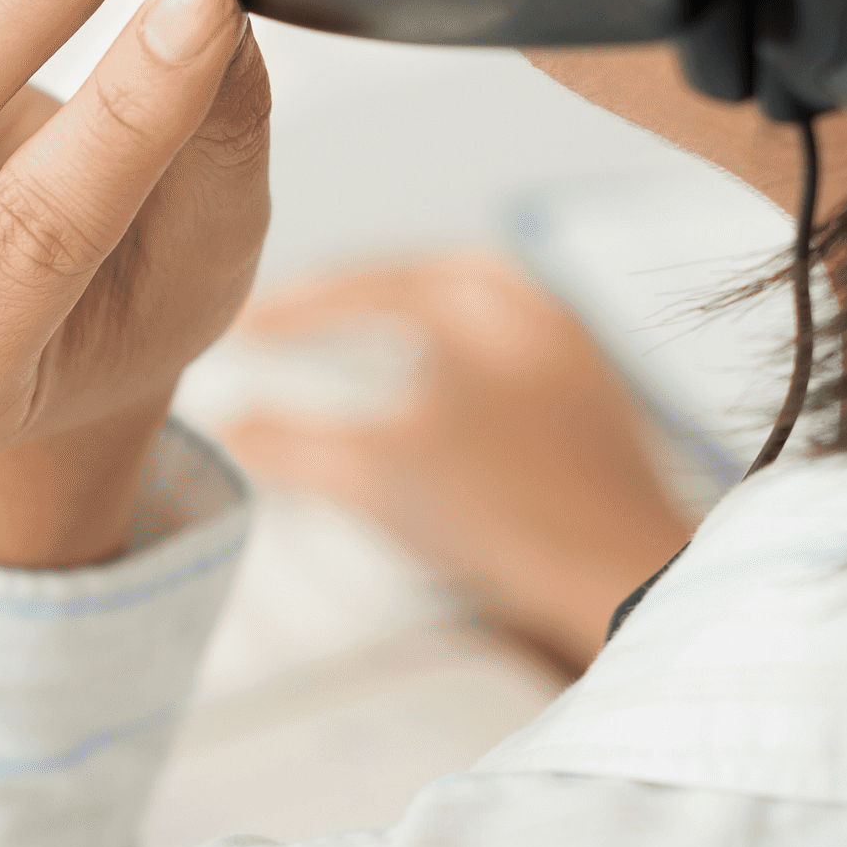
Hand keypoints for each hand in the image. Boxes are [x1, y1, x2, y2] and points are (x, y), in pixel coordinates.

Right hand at [221, 257, 696, 669]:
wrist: (620, 571)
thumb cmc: (497, 512)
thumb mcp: (370, 474)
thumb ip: (287, 444)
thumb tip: (227, 428)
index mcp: (471, 304)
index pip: (362, 286)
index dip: (293, 309)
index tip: (241, 327)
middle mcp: (530, 306)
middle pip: (428, 276)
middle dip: (361, 292)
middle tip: (307, 314)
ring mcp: (574, 347)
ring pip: (482, 305)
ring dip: (419, 315)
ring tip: (372, 339)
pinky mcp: (599, 395)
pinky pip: (518, 341)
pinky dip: (466, 348)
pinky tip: (448, 390)